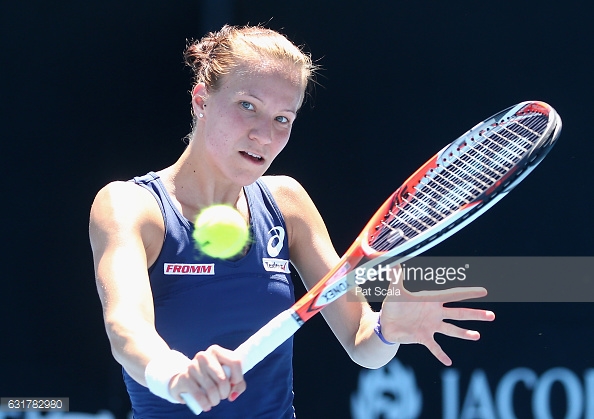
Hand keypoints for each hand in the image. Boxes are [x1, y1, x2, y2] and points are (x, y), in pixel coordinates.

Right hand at [169, 345, 245, 411]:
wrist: (185, 380)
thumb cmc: (211, 378)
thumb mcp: (226, 376)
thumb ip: (238, 384)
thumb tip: (233, 396)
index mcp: (216, 351)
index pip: (235, 362)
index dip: (238, 377)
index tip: (234, 384)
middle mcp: (203, 356)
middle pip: (223, 379)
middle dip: (225, 393)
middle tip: (222, 396)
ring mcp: (192, 366)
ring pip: (211, 389)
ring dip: (215, 400)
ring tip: (214, 401)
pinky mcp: (184, 378)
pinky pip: (199, 396)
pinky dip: (205, 404)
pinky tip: (206, 406)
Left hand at [379, 268, 494, 365]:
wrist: (386, 322)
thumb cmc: (393, 304)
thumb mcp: (394, 292)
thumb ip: (396, 279)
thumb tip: (395, 263)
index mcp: (431, 300)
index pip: (452, 295)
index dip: (468, 293)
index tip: (483, 291)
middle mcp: (435, 313)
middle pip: (459, 313)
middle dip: (475, 314)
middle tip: (492, 316)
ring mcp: (431, 326)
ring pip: (452, 330)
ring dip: (464, 334)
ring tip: (477, 336)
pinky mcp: (423, 337)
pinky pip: (434, 347)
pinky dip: (440, 354)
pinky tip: (448, 362)